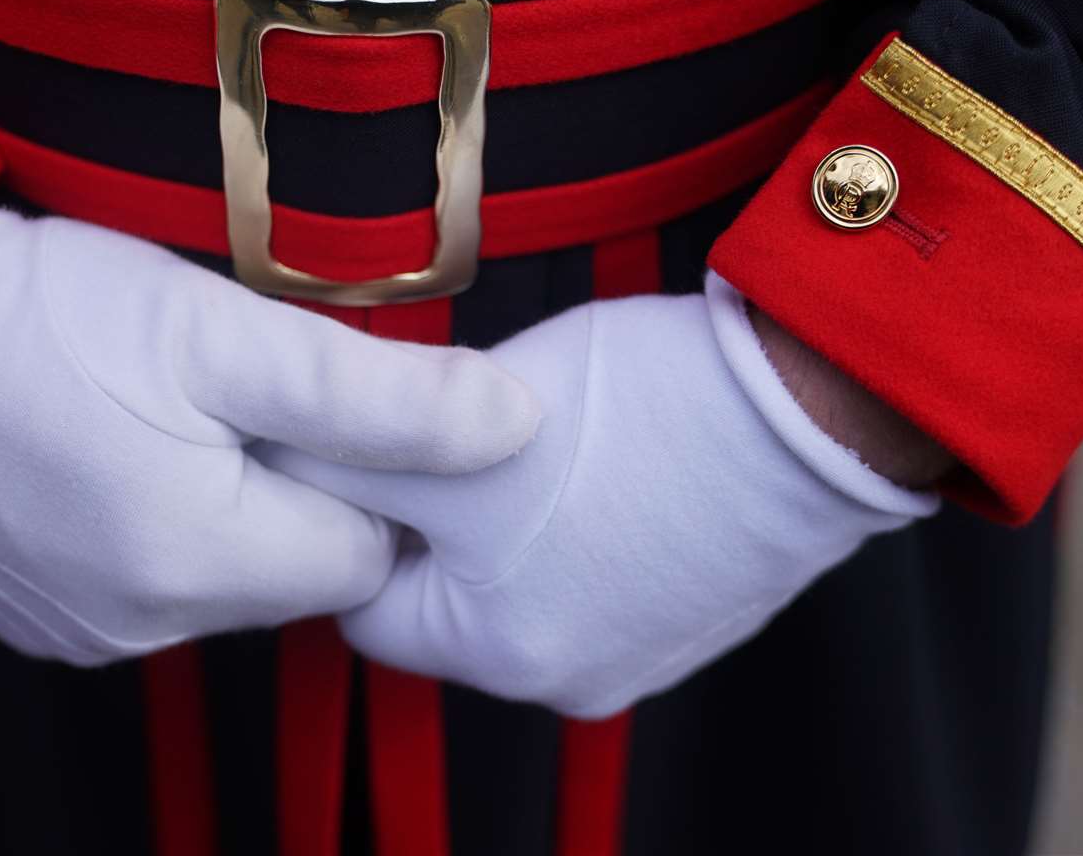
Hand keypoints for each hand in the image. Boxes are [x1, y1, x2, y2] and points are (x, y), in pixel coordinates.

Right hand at [0, 210, 538, 665]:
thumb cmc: (45, 314)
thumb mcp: (227, 332)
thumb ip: (381, 396)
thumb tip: (514, 425)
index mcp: (203, 562)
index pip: (366, 553)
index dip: (362, 469)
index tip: (312, 395)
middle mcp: (146, 627)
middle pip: (296, 570)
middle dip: (294, 484)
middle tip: (231, 386)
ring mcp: (86, 633)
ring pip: (226, 579)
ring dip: (224, 503)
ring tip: (163, 406)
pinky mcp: (44, 619)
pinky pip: (152, 585)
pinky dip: (158, 524)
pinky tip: (115, 446)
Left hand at [260, 272, 938, 717]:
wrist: (808, 403)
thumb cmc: (631, 418)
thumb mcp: (444, 436)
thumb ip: (341, 465)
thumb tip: (275, 469)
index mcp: (500, 656)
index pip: (369, 605)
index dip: (360, 520)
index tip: (376, 458)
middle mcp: (571, 679)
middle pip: (450, 598)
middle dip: (442, 517)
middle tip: (462, 435)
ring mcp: (645, 651)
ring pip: (525, 577)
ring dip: (514, 515)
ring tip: (549, 436)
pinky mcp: (700, 610)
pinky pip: (601, 569)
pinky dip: (587, 521)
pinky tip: (613, 456)